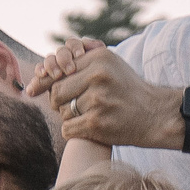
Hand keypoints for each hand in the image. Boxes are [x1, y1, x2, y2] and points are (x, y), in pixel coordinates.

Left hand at [27, 39, 174, 147]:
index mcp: (99, 58)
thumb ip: (81, 64)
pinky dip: (74, 131)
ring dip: (70, 117)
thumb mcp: (109, 66)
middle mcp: (98, 75)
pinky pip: (68, 128)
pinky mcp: (97, 122)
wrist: (155, 115)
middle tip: (72, 106)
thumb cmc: (127, 91)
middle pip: (57, 91)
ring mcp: (97, 99)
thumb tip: (42, 70)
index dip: (45, 80)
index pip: (59, 69)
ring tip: (89, 115)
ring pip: (62, 111)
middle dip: (59, 102)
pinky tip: (88, 127)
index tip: (33, 89)